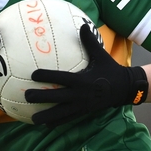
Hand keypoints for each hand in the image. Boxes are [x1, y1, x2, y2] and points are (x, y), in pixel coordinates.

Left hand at [25, 24, 148, 126]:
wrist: (125, 89)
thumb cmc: (110, 70)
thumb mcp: (101, 55)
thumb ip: (90, 42)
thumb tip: (82, 25)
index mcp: (82, 80)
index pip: (61, 78)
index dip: (47, 76)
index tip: (33, 75)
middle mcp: (80, 95)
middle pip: (57, 98)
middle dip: (41, 98)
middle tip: (26, 96)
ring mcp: (82, 106)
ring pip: (60, 113)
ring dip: (46, 116)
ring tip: (32, 120)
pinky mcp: (84, 113)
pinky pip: (68, 119)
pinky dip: (57, 122)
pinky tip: (45, 125)